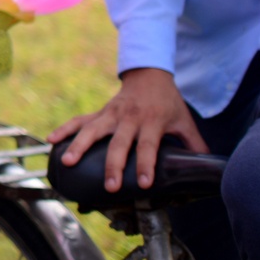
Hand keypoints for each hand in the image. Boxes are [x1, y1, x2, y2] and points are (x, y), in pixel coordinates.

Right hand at [49, 68, 207, 192]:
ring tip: (68, 162)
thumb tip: (208, 169)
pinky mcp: (100, 112)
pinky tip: (51, 140)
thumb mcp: (185, 121)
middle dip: (113, 164)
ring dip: (79, 146)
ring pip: (92, 130)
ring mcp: (111, 114)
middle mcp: (129, 118)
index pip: (148, 145)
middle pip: (119, 143)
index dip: (146, 163)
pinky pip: (79, 120)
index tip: (143, 182)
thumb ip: (195, 144)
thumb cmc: (168, 102)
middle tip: (110, 185)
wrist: (149, 74)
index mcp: (152, 121)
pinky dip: (64, 129)